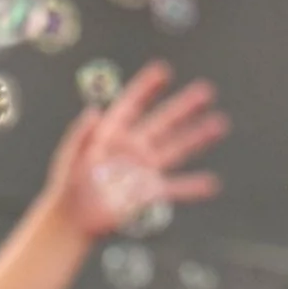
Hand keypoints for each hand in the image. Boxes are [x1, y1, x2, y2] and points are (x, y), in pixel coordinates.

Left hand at [43, 63, 227, 241]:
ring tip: (220, 124)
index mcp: (112, 133)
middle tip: (207, 90)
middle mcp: (133, 147)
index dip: (147, 88)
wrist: (74, 219)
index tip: (164, 70)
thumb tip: (93, 110)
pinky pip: (175, 188)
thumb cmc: (68, 184)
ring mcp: (144, 169)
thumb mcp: (69, 156)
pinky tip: (212, 183)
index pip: (132, 105)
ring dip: (198, 137)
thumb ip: (80, 134)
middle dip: (184, 107)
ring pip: (176, 149)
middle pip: (163, 122)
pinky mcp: (149, 192)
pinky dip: (193, 187)